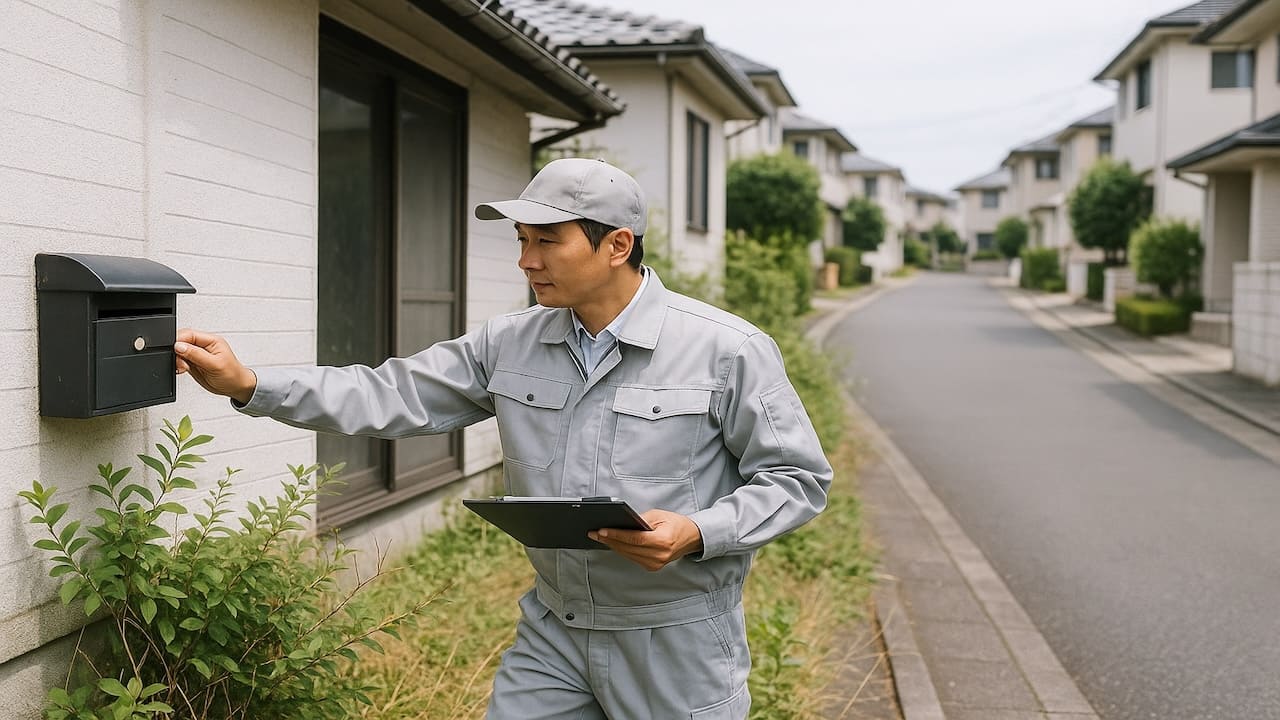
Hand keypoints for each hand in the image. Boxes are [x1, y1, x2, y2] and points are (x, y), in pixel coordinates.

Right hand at [174, 329, 256, 404]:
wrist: (235, 387)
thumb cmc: (232, 374)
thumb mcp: (215, 364)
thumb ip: (196, 354)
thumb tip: (179, 346)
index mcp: (211, 340)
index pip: (189, 334)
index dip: (179, 340)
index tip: (174, 350)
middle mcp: (203, 346)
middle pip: (182, 342)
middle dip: (177, 352)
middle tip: (181, 363)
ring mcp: (197, 355)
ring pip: (179, 353)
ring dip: (177, 360)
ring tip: (184, 368)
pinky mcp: (193, 364)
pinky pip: (180, 362)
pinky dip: (178, 366)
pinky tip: (183, 370)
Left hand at [589, 509, 703, 571]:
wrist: (691, 538)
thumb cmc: (676, 524)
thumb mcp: (659, 515)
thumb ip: (640, 520)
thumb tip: (620, 523)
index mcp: (663, 541)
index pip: (635, 539)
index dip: (616, 535)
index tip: (601, 531)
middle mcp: (659, 556)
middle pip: (628, 548)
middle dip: (609, 540)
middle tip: (594, 532)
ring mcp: (655, 564)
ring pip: (627, 554)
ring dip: (612, 545)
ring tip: (599, 536)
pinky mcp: (652, 567)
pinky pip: (632, 558)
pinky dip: (622, 550)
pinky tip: (612, 543)